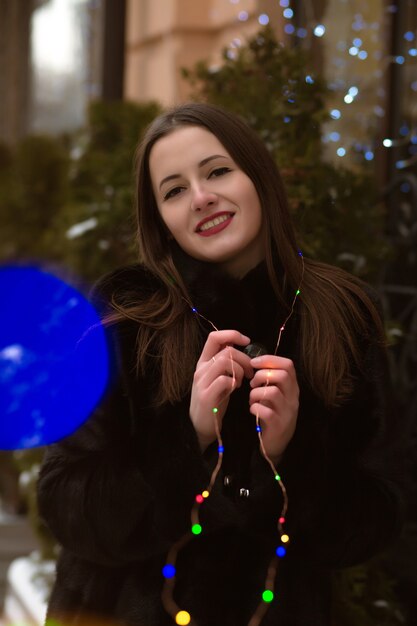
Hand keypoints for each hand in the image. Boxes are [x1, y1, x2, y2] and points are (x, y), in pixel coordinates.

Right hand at [190, 330, 252, 450]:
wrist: (201, 425)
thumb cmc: (215, 399)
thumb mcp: (218, 376)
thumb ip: (225, 362)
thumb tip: (239, 345)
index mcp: (204, 362)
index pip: (214, 337)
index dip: (232, 334)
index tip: (247, 341)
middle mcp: (201, 369)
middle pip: (226, 351)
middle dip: (244, 359)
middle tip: (251, 372)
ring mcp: (202, 382)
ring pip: (225, 362)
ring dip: (240, 370)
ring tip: (243, 380)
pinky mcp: (206, 396)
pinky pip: (224, 380)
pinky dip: (234, 382)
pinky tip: (236, 389)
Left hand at [249, 355, 298, 462]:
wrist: (275, 444)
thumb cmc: (271, 413)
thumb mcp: (274, 394)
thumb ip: (270, 379)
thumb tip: (255, 362)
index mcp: (292, 387)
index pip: (288, 364)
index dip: (269, 359)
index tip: (253, 363)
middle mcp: (293, 398)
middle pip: (282, 375)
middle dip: (261, 375)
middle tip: (252, 383)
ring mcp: (288, 412)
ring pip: (273, 392)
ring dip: (256, 392)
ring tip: (252, 398)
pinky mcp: (279, 425)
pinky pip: (266, 411)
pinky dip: (255, 408)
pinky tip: (253, 409)